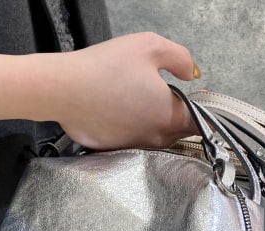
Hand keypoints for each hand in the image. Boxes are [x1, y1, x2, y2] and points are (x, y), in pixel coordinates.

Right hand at [0, 32, 199, 148]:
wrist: (62, 89)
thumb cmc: (106, 67)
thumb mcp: (150, 46)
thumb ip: (180, 58)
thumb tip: (191, 73)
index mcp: (170, 115)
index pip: (201, 121)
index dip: (202, 109)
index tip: (195, 96)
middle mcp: (155, 137)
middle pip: (178, 132)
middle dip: (176, 115)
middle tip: (162, 94)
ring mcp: (133, 146)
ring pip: (154, 138)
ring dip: (152, 123)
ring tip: (136, 100)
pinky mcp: (113, 150)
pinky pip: (131, 141)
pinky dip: (129, 129)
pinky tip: (117, 111)